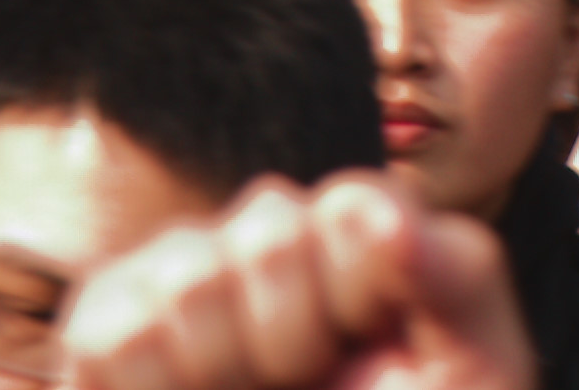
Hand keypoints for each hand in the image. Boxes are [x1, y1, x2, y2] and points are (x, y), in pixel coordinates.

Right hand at [64, 172, 535, 389]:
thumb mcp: (474, 373)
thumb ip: (459, 275)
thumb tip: (375, 211)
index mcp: (362, 239)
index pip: (350, 206)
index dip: (360, 293)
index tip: (376, 360)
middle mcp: (268, 240)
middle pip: (266, 228)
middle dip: (292, 340)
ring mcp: (181, 280)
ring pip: (187, 276)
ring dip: (222, 369)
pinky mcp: (104, 332)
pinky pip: (112, 335)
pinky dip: (154, 388)